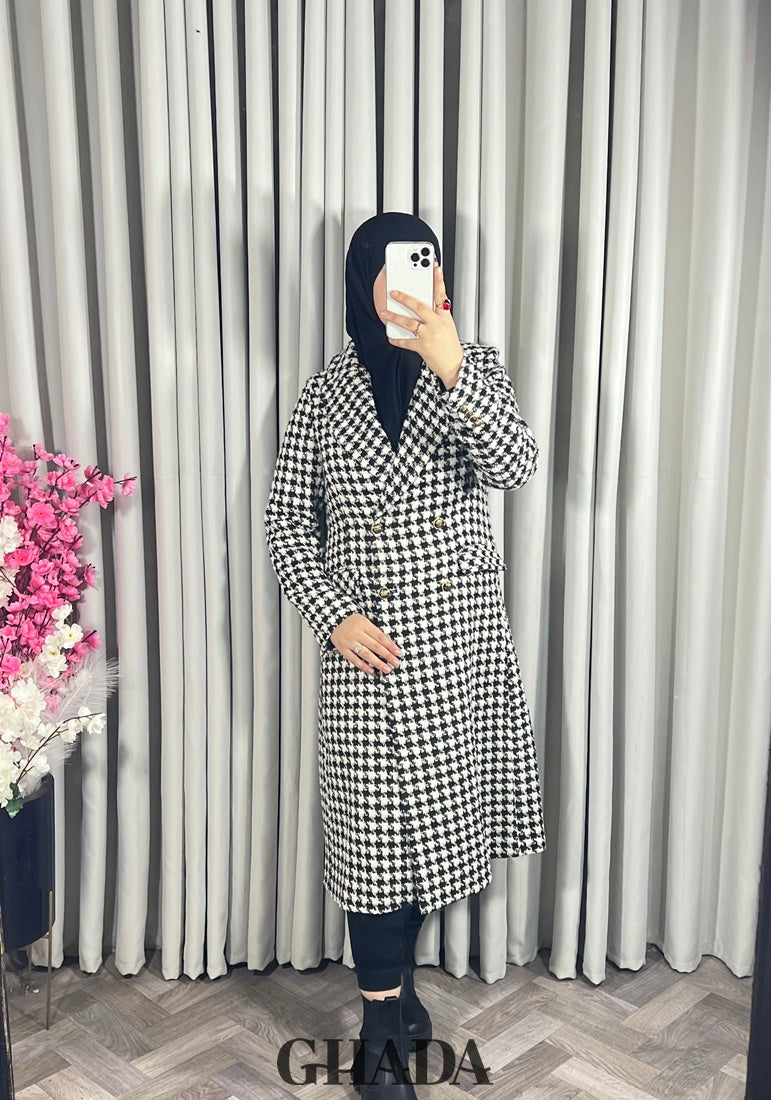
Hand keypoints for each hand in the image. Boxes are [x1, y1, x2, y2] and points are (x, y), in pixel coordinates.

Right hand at [329, 613, 402, 674]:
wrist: (333, 620)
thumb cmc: (353, 622)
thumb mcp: (364, 621)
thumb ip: (375, 631)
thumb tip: (389, 645)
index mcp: (364, 624)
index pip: (380, 636)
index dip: (390, 645)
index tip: (398, 653)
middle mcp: (357, 633)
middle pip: (375, 646)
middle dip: (387, 655)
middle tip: (396, 663)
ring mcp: (349, 641)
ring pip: (365, 654)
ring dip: (377, 663)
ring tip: (387, 669)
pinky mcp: (342, 649)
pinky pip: (354, 659)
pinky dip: (363, 666)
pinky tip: (371, 670)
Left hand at [379, 261, 463, 387]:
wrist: (454, 365)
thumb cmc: (450, 345)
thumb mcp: (448, 325)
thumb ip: (439, 313)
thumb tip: (428, 303)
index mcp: (444, 316)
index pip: (441, 294)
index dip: (438, 280)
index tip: (434, 267)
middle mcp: (437, 324)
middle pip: (420, 307)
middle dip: (405, 298)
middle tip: (394, 292)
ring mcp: (429, 335)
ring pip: (409, 323)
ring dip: (395, 317)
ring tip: (384, 312)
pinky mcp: (423, 347)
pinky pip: (407, 342)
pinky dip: (397, 340)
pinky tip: (390, 337)